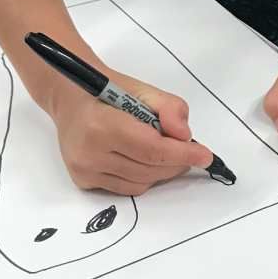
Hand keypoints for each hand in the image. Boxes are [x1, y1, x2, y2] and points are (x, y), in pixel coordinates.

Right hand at [50, 71, 212, 194]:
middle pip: (149, 169)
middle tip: (190, 152)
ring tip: (166, 154)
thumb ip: (170, 108)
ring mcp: (84, 170)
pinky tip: (144, 160)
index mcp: (102, 125)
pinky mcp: (83, 181)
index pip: (152, 149)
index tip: (205, 156)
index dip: (183, 154)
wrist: (71, 99)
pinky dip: (143, 177)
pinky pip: (126, 188)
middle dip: (177, 163)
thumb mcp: (144, 90)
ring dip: (161, 172)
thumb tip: (184, 136)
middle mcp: (89, 152)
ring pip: (140, 183)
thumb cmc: (109, 91)